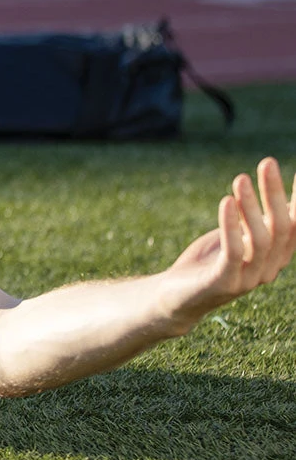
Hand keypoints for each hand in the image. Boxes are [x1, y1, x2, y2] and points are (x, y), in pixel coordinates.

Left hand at [164, 157, 295, 331]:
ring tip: (240, 178)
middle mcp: (269, 268)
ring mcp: (249, 278)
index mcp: (276, 256)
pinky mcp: (224, 283)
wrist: (178, 297)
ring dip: (251, 206)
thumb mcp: (239, 236)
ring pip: (260, 239)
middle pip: (281, 228)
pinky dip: (231, 226)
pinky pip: (233, 253)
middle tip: (268, 163)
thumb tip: (279, 194)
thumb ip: (258, 219)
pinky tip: (227, 201)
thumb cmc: (211, 260)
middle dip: (275, 194)